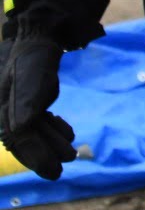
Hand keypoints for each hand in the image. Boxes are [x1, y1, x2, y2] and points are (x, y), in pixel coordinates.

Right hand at [0, 22, 75, 179]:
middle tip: (62, 171)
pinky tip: (67, 134)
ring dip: (51, 144)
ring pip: (34, 133)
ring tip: (72, 153)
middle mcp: (7, 111)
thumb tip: (20, 129)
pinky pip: (39, 122)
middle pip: (26, 140)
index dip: (35, 157)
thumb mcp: (32, 77)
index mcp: (3, 109)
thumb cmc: (34, 58)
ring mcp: (17, 107)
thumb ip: (27, 101)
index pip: (18, 140)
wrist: (38, 38)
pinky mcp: (29, 102)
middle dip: (44, 155)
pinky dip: (53, 129)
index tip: (53, 171)